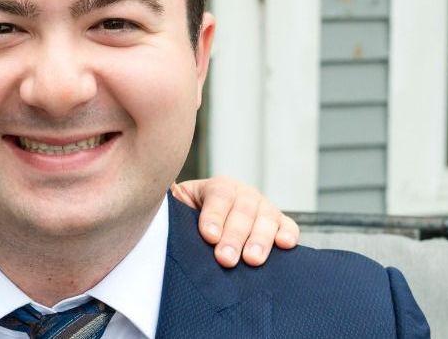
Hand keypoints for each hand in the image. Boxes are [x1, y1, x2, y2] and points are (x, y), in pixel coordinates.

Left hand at [171, 177, 299, 267]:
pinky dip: (288, 233)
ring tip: (252, 260)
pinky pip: (287, 225)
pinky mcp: (278, 223)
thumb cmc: (190, 221)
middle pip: (242, 210)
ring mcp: (262, 208)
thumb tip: (158, 199)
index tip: (208, 235)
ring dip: (259, 239)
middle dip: (234, 236)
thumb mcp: (180, 210)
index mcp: (217, 188)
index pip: (218, 196)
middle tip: (226, 258)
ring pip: (265, 218)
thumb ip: (173, 208)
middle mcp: (242, 194)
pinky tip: (285, 244)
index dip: (214, 215)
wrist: (209, 229)